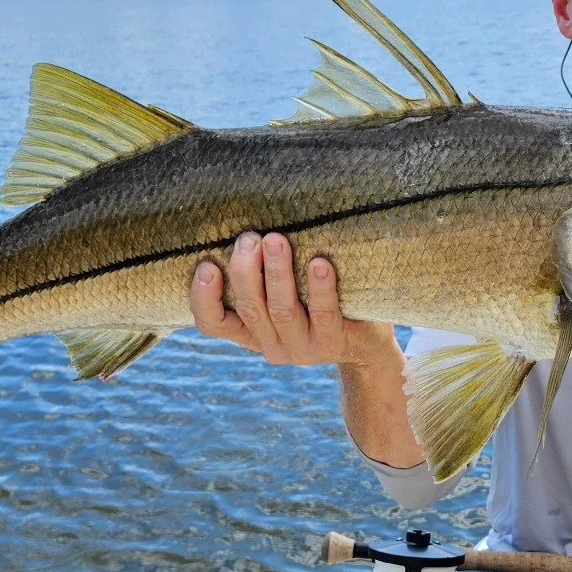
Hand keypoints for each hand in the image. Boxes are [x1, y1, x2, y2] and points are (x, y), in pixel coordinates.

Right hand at [189, 232, 395, 366]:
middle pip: (250, 309)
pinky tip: (319, 263)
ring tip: (276, 240)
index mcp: (252, 333)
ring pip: (282, 311)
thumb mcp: (284, 295)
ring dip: (277, 274)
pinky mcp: (334, 345)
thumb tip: (245, 221)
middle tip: (249, 238)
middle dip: (245, 271)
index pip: (214, 324)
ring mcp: (303, 350)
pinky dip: (320, 288)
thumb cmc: (317, 304)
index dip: (204, 298)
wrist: (367, 343)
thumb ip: (262, 275)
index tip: (206, 265)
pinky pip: (323, 315)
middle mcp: (272, 346)